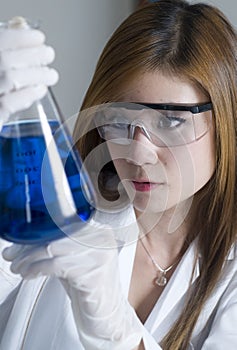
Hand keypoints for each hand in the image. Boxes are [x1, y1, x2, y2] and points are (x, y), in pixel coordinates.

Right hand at [0, 17, 57, 128]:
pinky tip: (40, 89)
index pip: (0, 40)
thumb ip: (4, 45)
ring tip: (50, 74)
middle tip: (49, 54)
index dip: (21, 37)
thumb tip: (21, 27)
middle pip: (6, 59)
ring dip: (37, 75)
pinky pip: (10, 102)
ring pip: (12, 79)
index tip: (38, 38)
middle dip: (34, 55)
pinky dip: (29, 94)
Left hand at [2, 222, 142, 349]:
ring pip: (53, 249)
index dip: (39, 231)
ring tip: (19, 267)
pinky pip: (56, 266)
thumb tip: (24, 244)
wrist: (108, 314)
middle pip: (57, 234)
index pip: (64, 223)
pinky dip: (36, 269)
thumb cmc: (90, 286)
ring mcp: (99, 256)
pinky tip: (28, 274)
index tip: (21, 239)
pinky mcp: (93, 274)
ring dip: (29, 259)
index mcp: (99, 230)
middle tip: (14, 255)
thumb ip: (57, 248)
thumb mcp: (75, 260)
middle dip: (30, 247)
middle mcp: (102, 239)